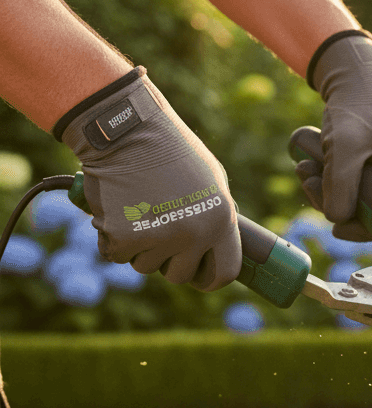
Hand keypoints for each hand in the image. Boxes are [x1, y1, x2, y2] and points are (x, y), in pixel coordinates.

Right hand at [54, 67, 241, 290]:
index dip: (208, 278)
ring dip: (137, 246)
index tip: (196, 274)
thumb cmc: (169, 150)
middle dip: (166, 259)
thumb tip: (218, 247)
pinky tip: (115, 209)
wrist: (126, 129)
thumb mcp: (211, 180)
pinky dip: (110, 238)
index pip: (225, 272)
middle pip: (180, 275)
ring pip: (145, 266)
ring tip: (136, 209)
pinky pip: (115, 255)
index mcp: (221, 220)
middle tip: (156, 230)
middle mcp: (194, 234)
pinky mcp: (123, 236)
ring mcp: (159, 237)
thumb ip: (216, 217)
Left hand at [300, 31, 371, 240]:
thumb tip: (336, 221)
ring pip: (365, 198)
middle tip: (309, 186)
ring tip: (304, 169)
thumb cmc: (355, 104)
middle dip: (341, 205)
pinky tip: (312, 163)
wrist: (354, 71)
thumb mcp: (344, 147)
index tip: (338, 228)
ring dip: (330, 191)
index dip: (371, 232)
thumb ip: (340, 188)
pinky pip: (360, 183)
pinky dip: (335, 179)